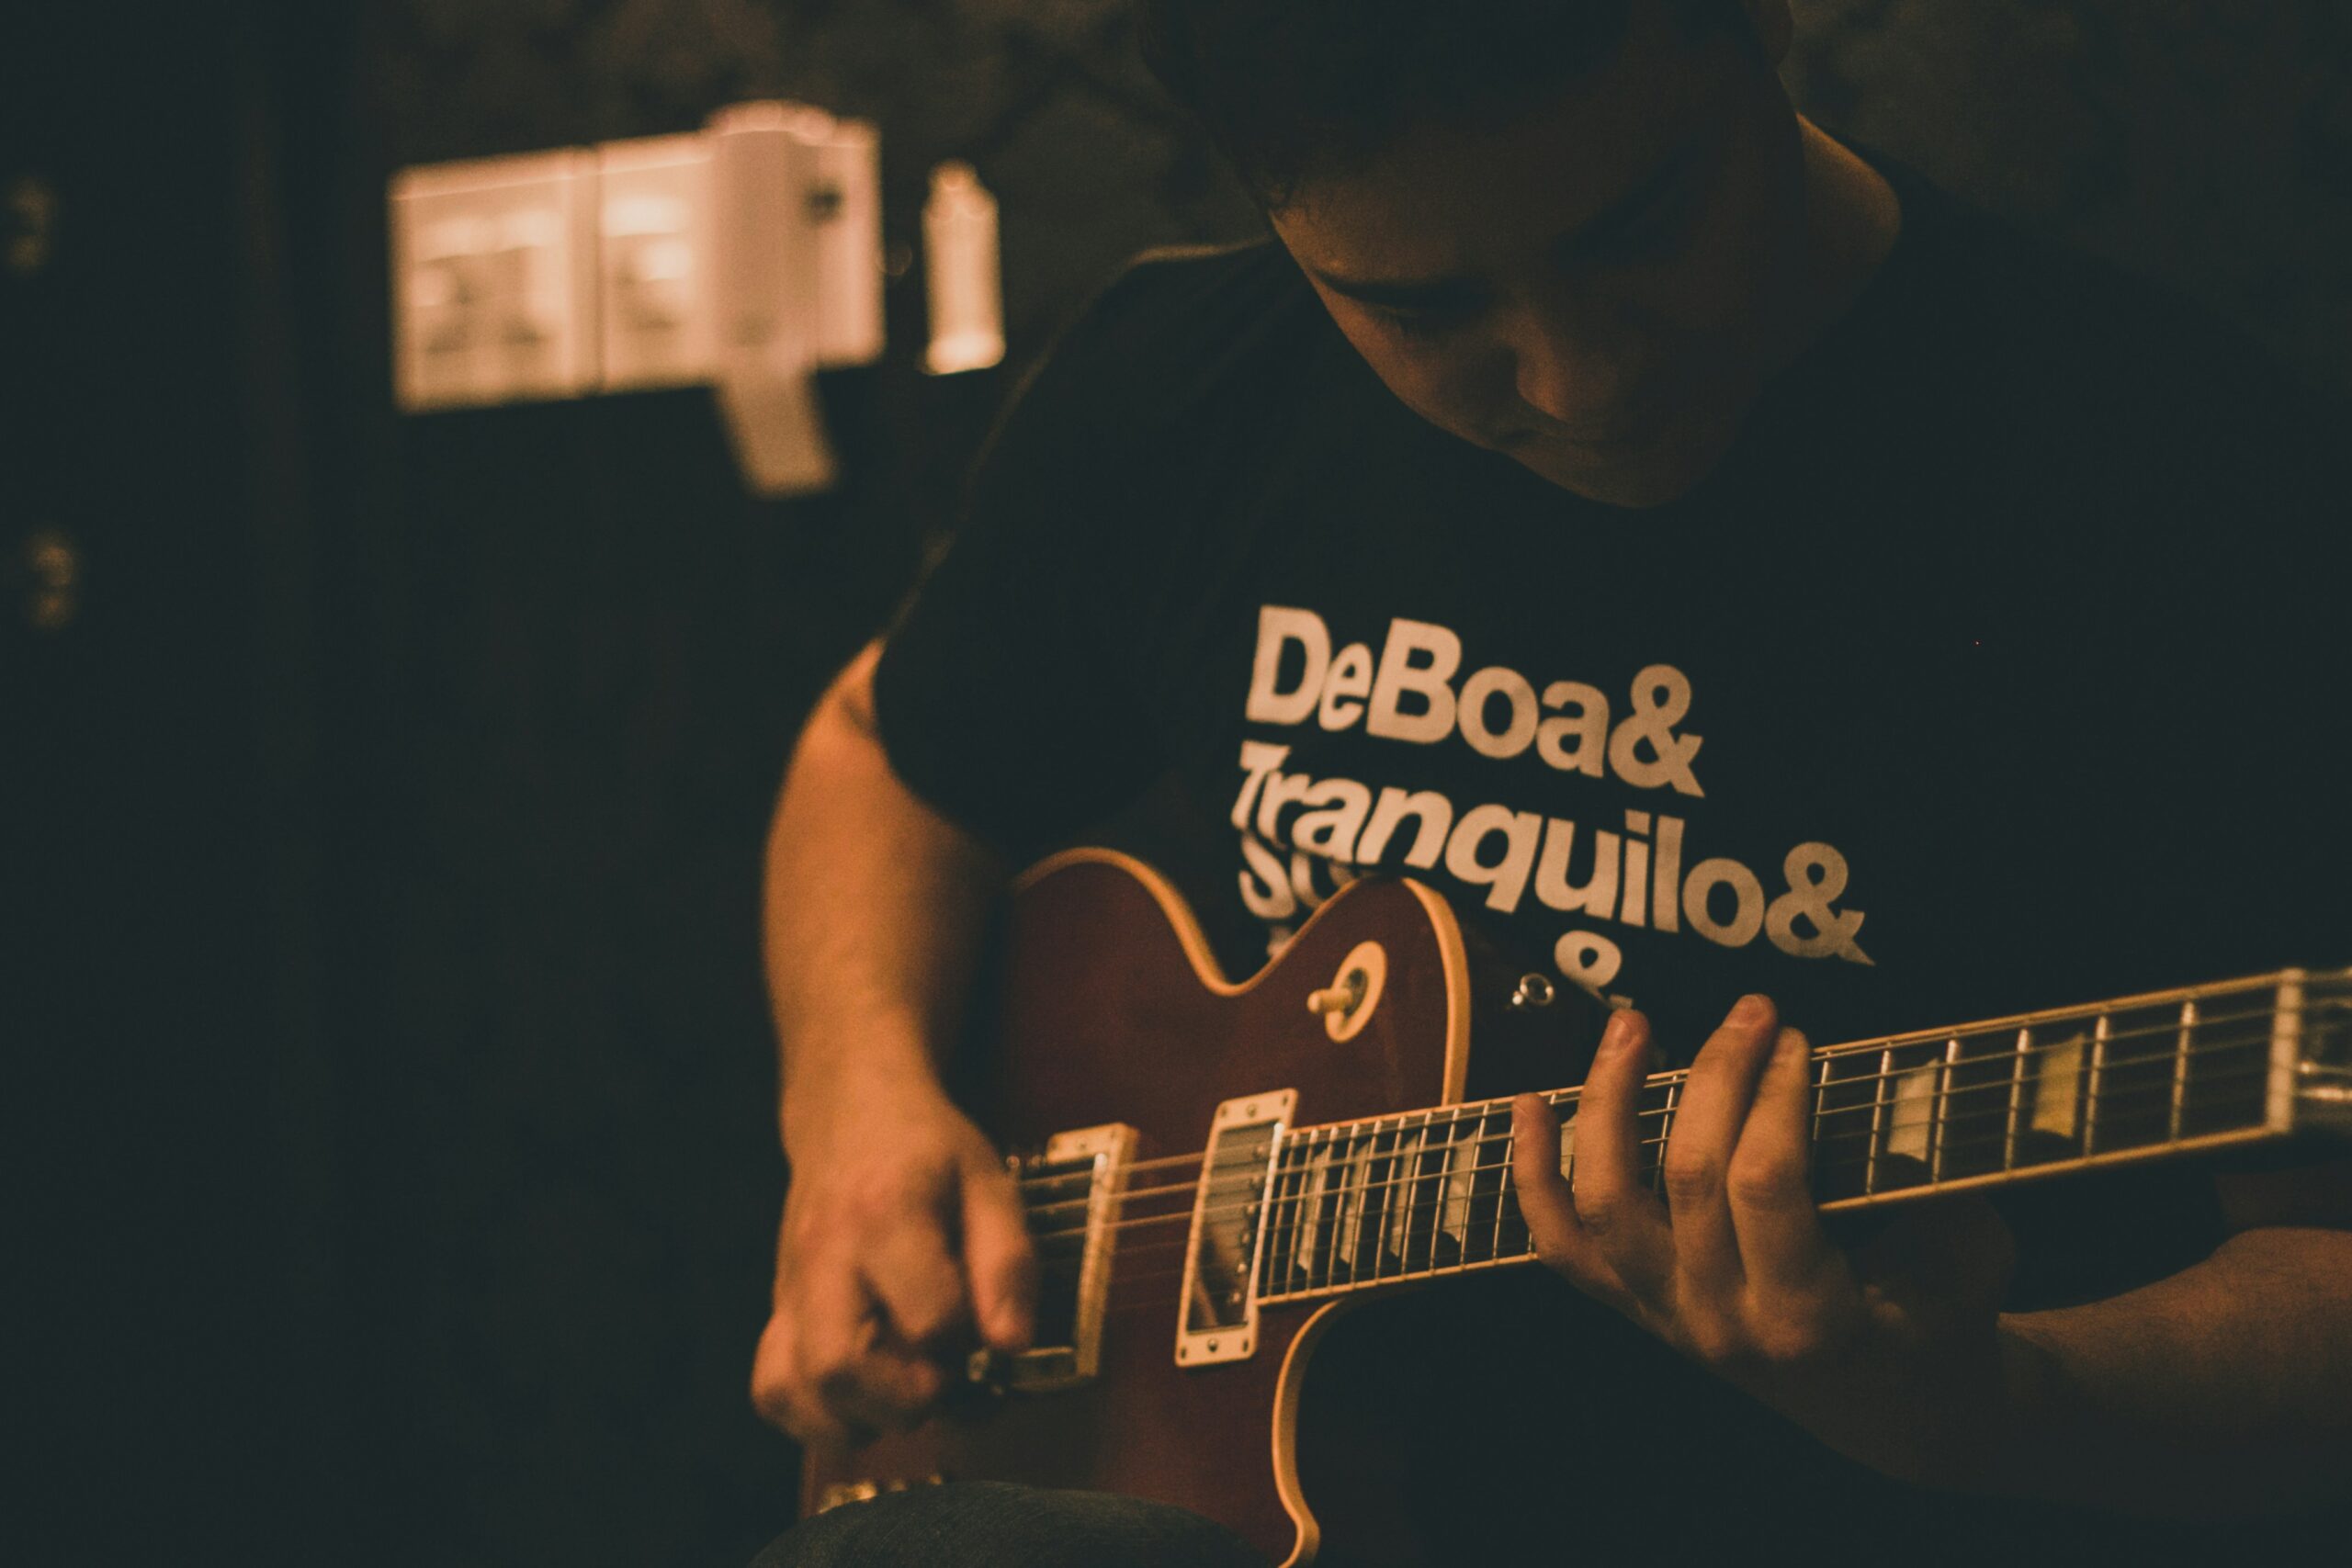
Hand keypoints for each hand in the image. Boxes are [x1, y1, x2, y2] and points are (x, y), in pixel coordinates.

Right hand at [751, 1071, 1034, 1447]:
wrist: (852, 1113)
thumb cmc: (930, 1152)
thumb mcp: (991, 1184)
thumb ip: (1008, 1264)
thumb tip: (1011, 1347)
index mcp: (887, 1215)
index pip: (928, 1318)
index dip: (968, 1344)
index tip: (987, 1335)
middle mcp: (824, 1256)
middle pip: (837, 1366)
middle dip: (904, 1399)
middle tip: (944, 1381)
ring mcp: (790, 1288)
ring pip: (792, 1389)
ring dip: (859, 1417)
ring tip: (905, 1392)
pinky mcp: (778, 1311)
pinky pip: (771, 1389)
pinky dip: (814, 1416)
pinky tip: (863, 1399)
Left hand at [1510, 995, 2032, 1484]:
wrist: (1899, 1416)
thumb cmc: (1943, 1322)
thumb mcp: (1972, 1259)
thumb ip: (1938, 1183)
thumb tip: (1902, 1086)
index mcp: (1807, 1319)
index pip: (1766, 1184)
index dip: (1775, 1098)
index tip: (1796, 1038)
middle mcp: (1720, 1323)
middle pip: (1687, 1176)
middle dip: (1717, 1076)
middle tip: (1751, 1011)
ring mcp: (1666, 1318)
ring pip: (1604, 1202)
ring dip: (1609, 1102)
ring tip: (1632, 1025)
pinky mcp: (1636, 1308)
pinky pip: (1561, 1245)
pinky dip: (1533, 1174)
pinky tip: (1529, 1104)